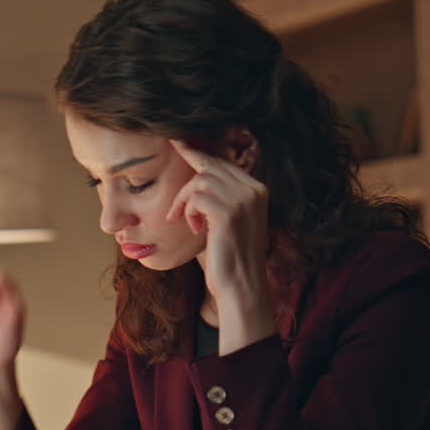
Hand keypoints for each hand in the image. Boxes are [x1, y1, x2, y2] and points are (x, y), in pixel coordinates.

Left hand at [165, 139, 269, 301]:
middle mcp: (254, 190)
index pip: (223, 162)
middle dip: (188, 163)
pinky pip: (196, 197)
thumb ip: (220, 197)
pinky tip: (194, 229)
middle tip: (171, 151)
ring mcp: (243, 200)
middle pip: (212, 164)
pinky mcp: (228, 213)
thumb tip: (199, 175)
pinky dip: (188, 210)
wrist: (241, 286)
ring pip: (201, 179)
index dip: (199, 154)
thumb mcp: (228, 220)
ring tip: (184, 219)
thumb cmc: (230, 256)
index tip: (179, 143)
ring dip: (185, 199)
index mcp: (257, 190)